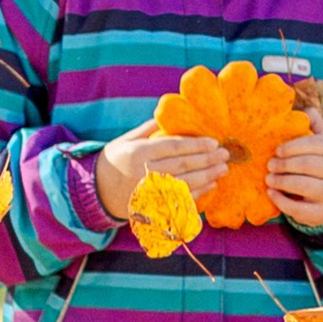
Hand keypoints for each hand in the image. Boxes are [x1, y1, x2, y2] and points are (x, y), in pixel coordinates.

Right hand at [95, 125, 230, 221]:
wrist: (97, 191)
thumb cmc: (116, 160)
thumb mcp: (128, 140)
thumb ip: (151, 128)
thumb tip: (175, 113)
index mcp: (137, 154)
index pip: (173, 147)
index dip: (196, 145)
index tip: (214, 142)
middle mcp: (143, 174)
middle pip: (182, 166)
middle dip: (207, 160)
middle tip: (225, 154)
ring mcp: (148, 194)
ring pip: (184, 184)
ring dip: (207, 177)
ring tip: (223, 169)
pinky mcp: (152, 208)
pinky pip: (179, 201)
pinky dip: (198, 193)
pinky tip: (211, 184)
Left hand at [267, 130, 322, 228]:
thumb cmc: (315, 168)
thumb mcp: (317, 147)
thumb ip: (313, 128)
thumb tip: (308, 110)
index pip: (316, 144)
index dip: (294, 146)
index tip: (277, 150)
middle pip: (309, 164)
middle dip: (285, 164)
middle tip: (268, 165)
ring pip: (305, 185)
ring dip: (282, 181)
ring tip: (268, 179)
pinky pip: (300, 208)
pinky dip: (282, 201)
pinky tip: (271, 194)